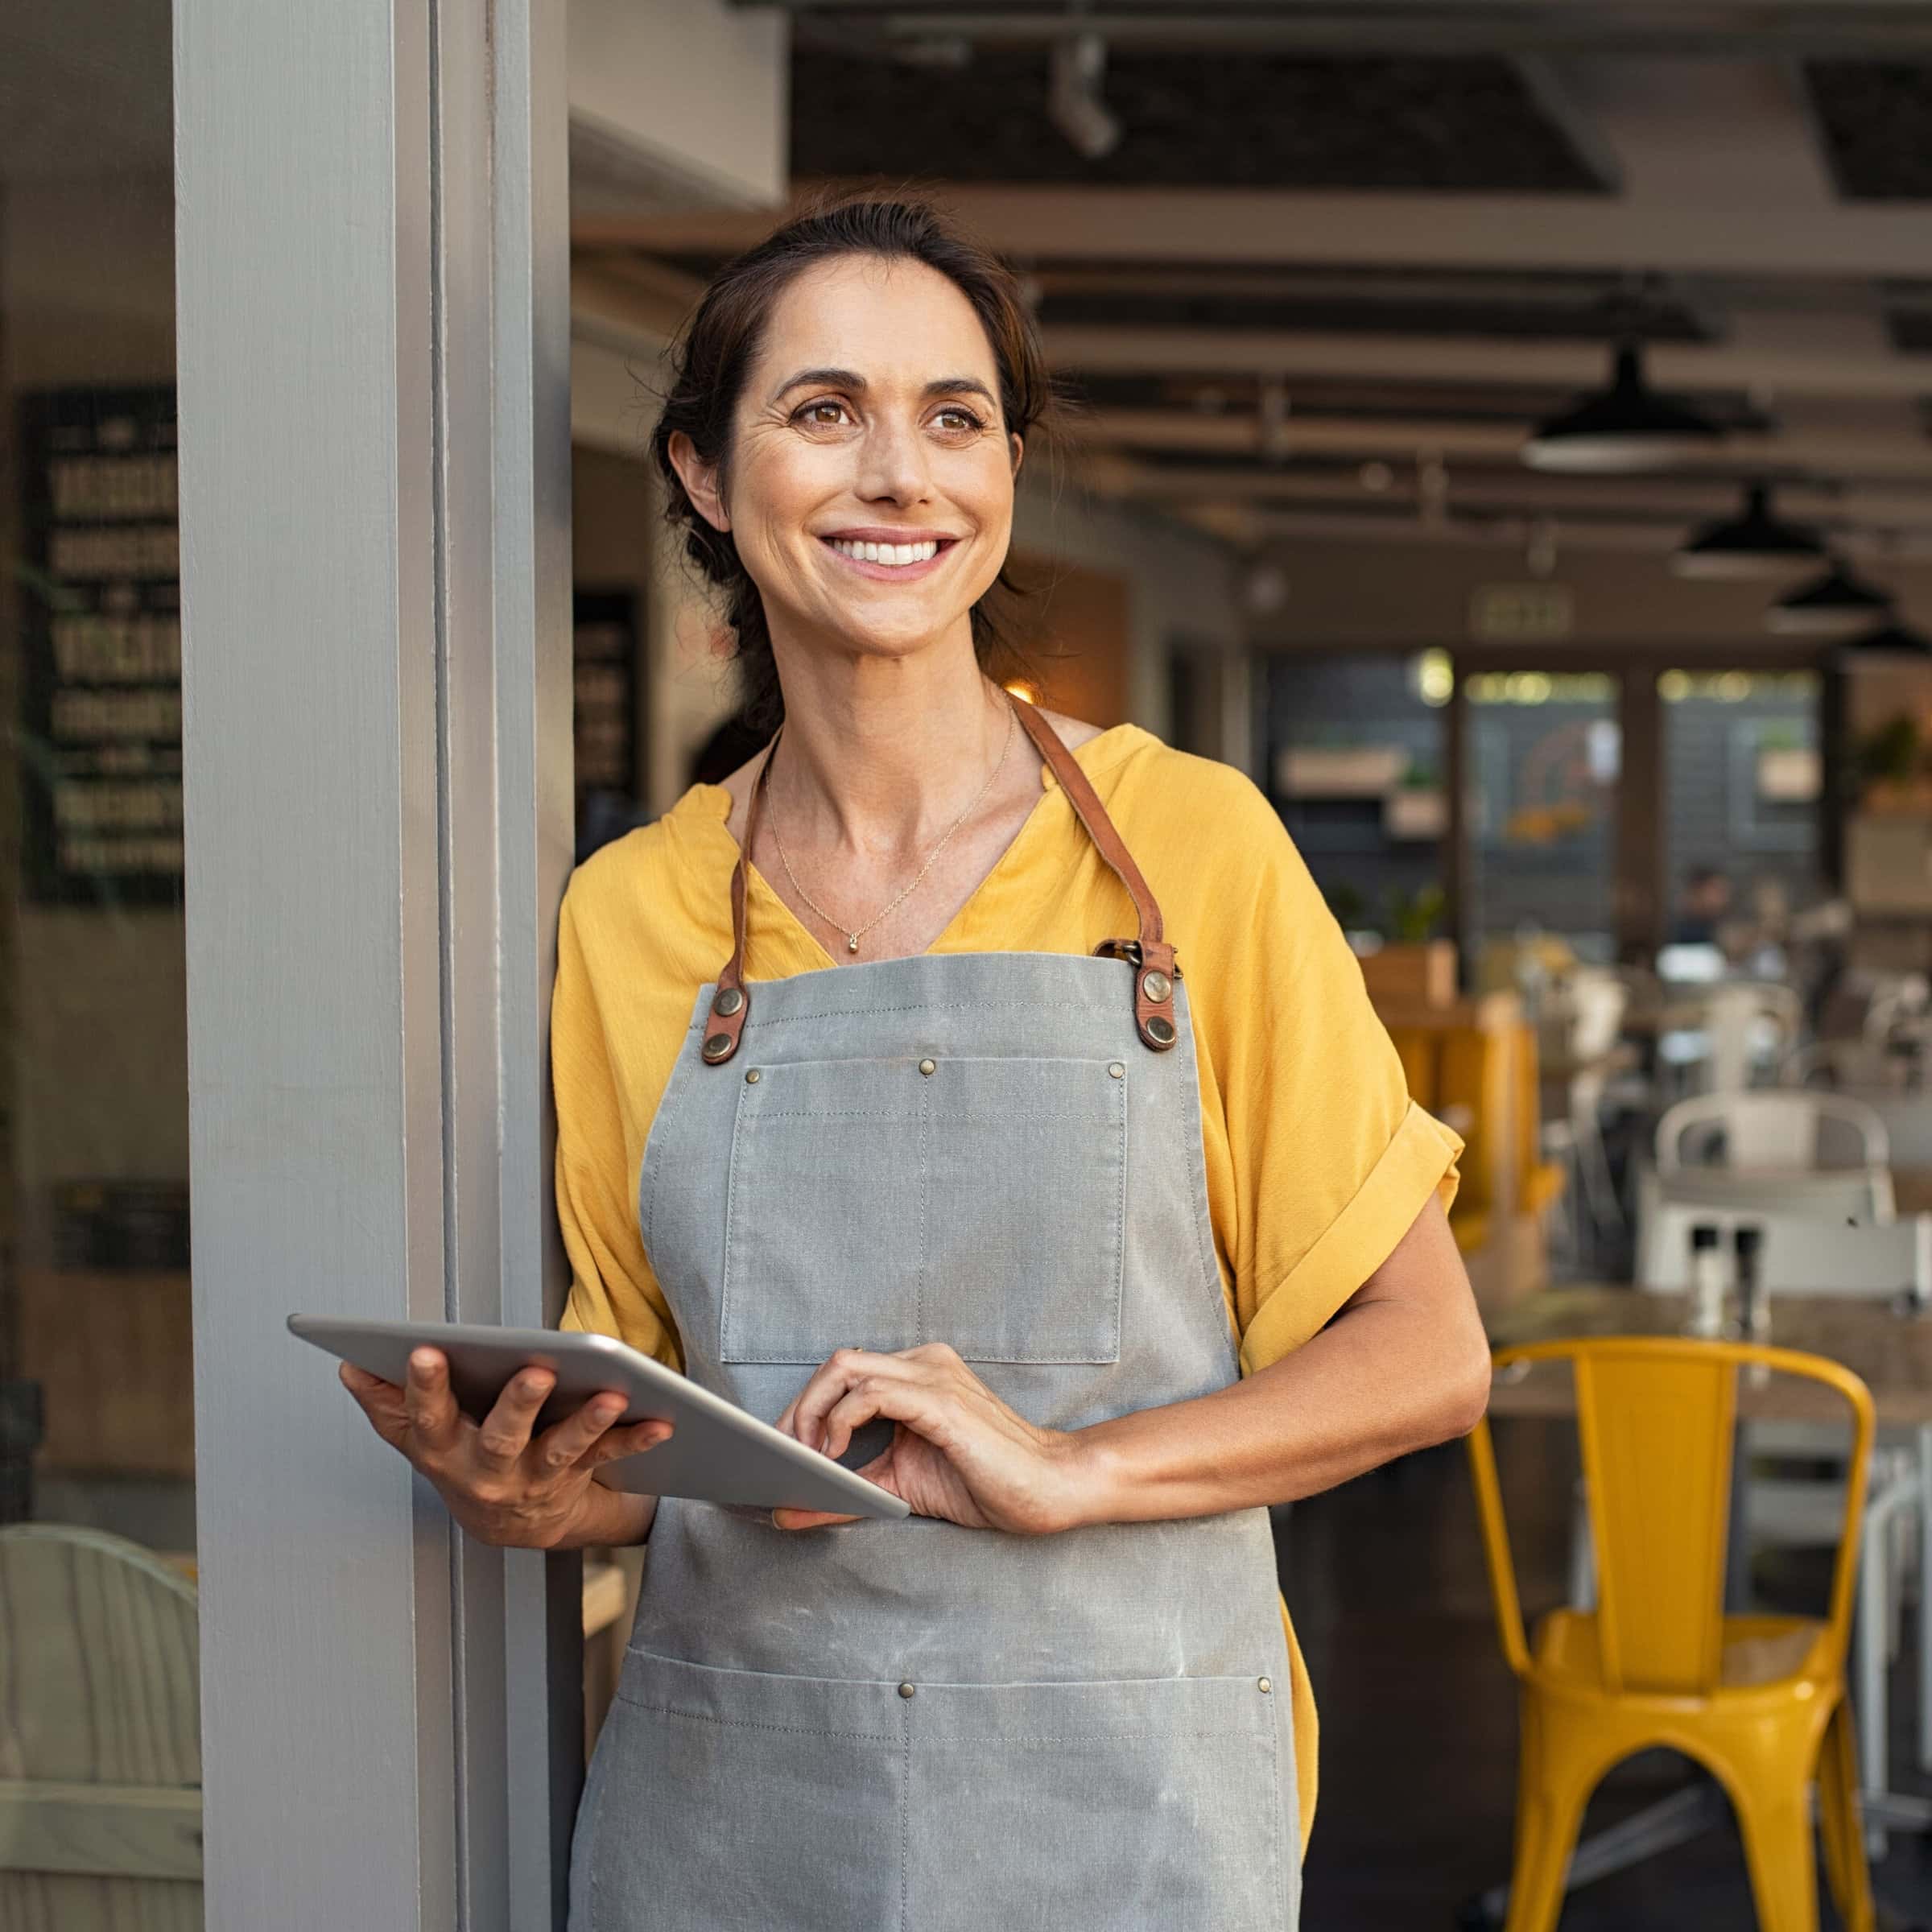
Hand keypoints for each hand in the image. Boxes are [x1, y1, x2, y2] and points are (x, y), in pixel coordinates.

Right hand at [338, 1347, 672, 1548]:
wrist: (510, 1526)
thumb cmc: (463, 1459)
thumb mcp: (419, 1436)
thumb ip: (388, 1401)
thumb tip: (351, 1364)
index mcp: (443, 1449)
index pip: (428, 1416)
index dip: (424, 1386)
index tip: (426, 1350)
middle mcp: (488, 1471)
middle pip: (501, 1436)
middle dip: (518, 1404)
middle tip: (536, 1370)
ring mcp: (534, 1480)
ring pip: (561, 1451)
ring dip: (588, 1424)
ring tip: (614, 1396)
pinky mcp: (576, 1480)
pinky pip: (607, 1458)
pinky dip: (636, 1440)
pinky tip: (662, 1421)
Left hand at [772, 1343, 1087, 1534]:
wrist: (1049, 1488)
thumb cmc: (985, 1483)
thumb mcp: (899, 1488)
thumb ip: (847, 1494)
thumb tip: (786, 1511)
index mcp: (917, 1374)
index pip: (843, 1372)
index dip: (803, 1407)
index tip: (779, 1449)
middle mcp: (923, 1363)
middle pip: (836, 1363)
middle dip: (797, 1408)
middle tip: (782, 1455)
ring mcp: (933, 1376)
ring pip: (846, 1368)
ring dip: (811, 1413)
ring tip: (805, 1458)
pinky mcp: (940, 1401)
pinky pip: (872, 1395)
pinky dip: (840, 1423)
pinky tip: (835, 1455)